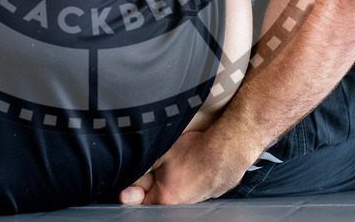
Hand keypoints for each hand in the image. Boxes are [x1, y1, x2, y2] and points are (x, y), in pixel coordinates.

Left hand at [119, 130, 251, 204]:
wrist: (229, 148)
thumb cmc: (195, 149)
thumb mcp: (160, 156)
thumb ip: (140, 175)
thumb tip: (125, 193)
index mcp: (165, 198)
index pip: (140, 203)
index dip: (134, 192)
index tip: (132, 185)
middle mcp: (181, 206)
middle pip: (159, 198)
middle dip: (155, 184)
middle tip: (161, 166)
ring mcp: (199, 201)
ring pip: (177, 193)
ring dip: (174, 180)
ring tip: (182, 162)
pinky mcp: (211, 193)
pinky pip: (194, 188)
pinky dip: (191, 178)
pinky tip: (195, 165)